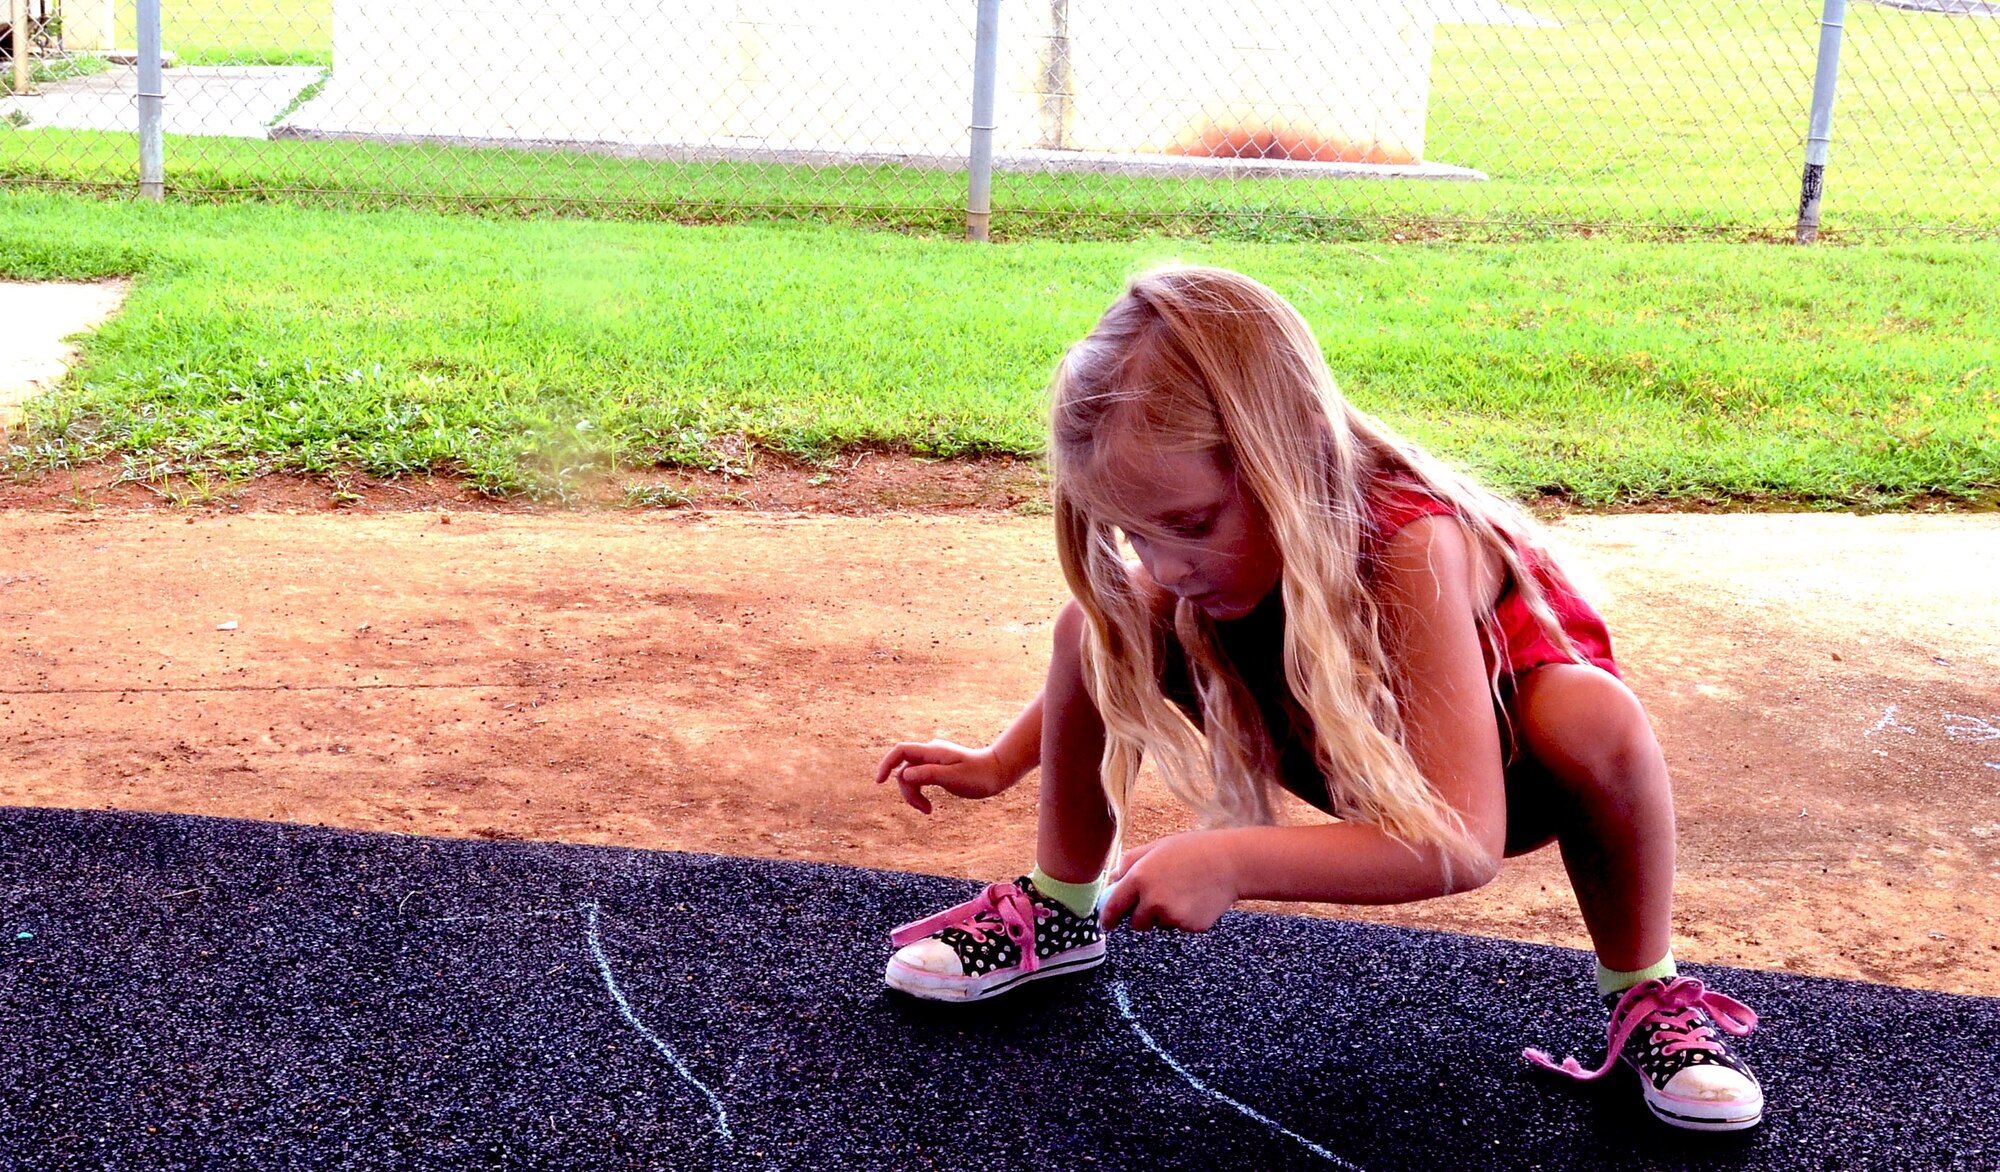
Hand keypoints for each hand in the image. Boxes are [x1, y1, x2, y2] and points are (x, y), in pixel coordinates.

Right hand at [873, 739, 1013, 813]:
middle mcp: (931, 752)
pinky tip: (929, 806)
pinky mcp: (937, 768)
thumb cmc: (979, 775)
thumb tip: (904, 774)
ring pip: (911, 776)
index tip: (879, 782)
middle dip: (908, 791)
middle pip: (904, 769)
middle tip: (924, 810)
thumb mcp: (954, 778)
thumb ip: (930, 774)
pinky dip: (920, 792)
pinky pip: (919, 779)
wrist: (998, 772)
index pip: (901, 751)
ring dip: (914, 794)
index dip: (886, 764)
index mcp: (933, 751)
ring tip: (928, 810)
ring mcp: (934, 760)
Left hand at [1098, 831, 1240, 932]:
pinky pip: (1178, 927)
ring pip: (1158, 925)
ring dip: (1163, 916)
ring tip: (1182, 892)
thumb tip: (1113, 879)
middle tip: (1158, 898)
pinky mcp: (1189, 926)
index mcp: (1139, 878)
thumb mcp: (1157, 847)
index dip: (1108, 918)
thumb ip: (1130, 863)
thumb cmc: (1192, 850)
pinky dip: (1183, 917)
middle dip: (1142, 915)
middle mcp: (1152, 900)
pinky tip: (1195, 899)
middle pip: (1136, 923)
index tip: (1107, 924)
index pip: (1114, 906)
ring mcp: (1172, 916)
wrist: (1230, 863)